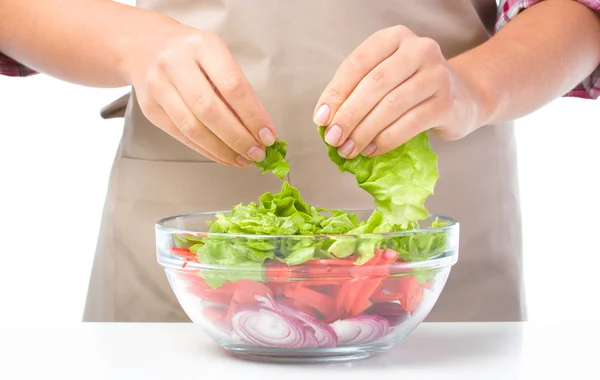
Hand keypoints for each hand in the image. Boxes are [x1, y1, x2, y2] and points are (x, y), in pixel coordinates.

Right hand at [124, 25, 275, 166]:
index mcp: (202, 46)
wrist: (144, 45)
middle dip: (239, 138)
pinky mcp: (150, 107)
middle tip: (257, 154)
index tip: (268, 136)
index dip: (253, 116)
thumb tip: (260, 129)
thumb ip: (236, 88)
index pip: (233, 87)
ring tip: (242, 159)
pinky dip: (206, 150)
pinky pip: (181, 135)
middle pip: (211, 111)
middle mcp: (176, 63)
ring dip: (222, 150)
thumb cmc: (190, 53)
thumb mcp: (216, 56)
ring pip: (194, 128)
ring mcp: (159, 85)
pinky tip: (223, 156)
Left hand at [313, 26, 488, 158]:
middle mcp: (419, 49)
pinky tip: (371, 150)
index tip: (321, 119)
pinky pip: (410, 124)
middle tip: (333, 139)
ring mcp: (436, 74)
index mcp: (394, 37)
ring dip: (365, 132)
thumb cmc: (412, 88)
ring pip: (391, 105)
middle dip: (348, 115)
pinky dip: (385, 140)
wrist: (463, 97)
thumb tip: (325, 120)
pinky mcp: (447, 102)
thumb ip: (356, 92)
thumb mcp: (384, 78)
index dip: (336, 93)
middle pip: (374, 84)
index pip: (357, 63)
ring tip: (349, 149)